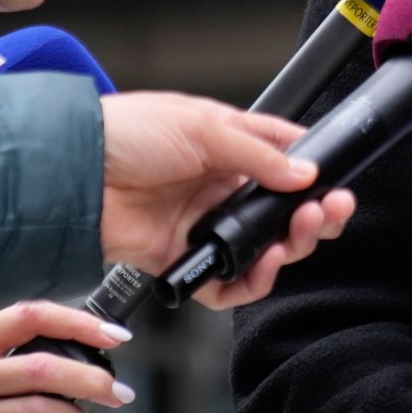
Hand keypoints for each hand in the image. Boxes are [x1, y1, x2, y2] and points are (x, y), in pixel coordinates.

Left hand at [96, 92, 356, 298]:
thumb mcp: (202, 127)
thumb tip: (305, 173)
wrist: (75, 170)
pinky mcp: (184, 261)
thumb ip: (257, 155)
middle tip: (332, 212)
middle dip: (315, 217)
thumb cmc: (127, 131)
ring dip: (290, 247)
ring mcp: (205, 227)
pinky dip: (249, 281)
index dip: (316, 175)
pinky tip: (262, 265)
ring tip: (297, 235)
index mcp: (231, 150)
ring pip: (264, 251)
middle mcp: (222, 190)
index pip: (288, 163)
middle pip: (284, 214)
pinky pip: (226, 284)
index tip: (336, 184)